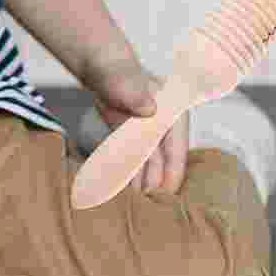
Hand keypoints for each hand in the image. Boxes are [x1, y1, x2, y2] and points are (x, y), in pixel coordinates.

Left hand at [80, 51, 189, 194]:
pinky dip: (128, 172)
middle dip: (155, 184)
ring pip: (148, 163)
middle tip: (147, 208)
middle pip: (162, 161)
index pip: (177, 149)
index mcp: (171, 112)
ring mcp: (149, 132)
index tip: (166, 194)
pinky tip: (122, 188)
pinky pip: (133, 159)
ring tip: (135, 204)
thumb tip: (148, 109)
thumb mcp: (120, 79)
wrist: (99, 68)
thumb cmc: (114, 71)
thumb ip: (131, 91)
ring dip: (141, 182)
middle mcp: (164, 125)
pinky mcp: (133, 137)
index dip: (172, 173)